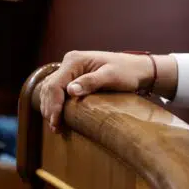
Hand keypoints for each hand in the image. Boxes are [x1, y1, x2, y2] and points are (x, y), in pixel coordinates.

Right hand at [39, 50, 176, 130]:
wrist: (138, 69)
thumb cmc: (128, 72)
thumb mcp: (111, 77)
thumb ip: (91, 82)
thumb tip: (70, 91)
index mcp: (74, 60)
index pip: (55, 84)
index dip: (53, 104)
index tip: (56, 121)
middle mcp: (69, 62)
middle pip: (50, 87)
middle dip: (50, 108)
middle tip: (55, 127)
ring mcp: (71, 69)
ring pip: (52, 89)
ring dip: (51, 107)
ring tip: (55, 126)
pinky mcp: (75, 76)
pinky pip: (59, 90)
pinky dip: (57, 103)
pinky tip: (59, 116)